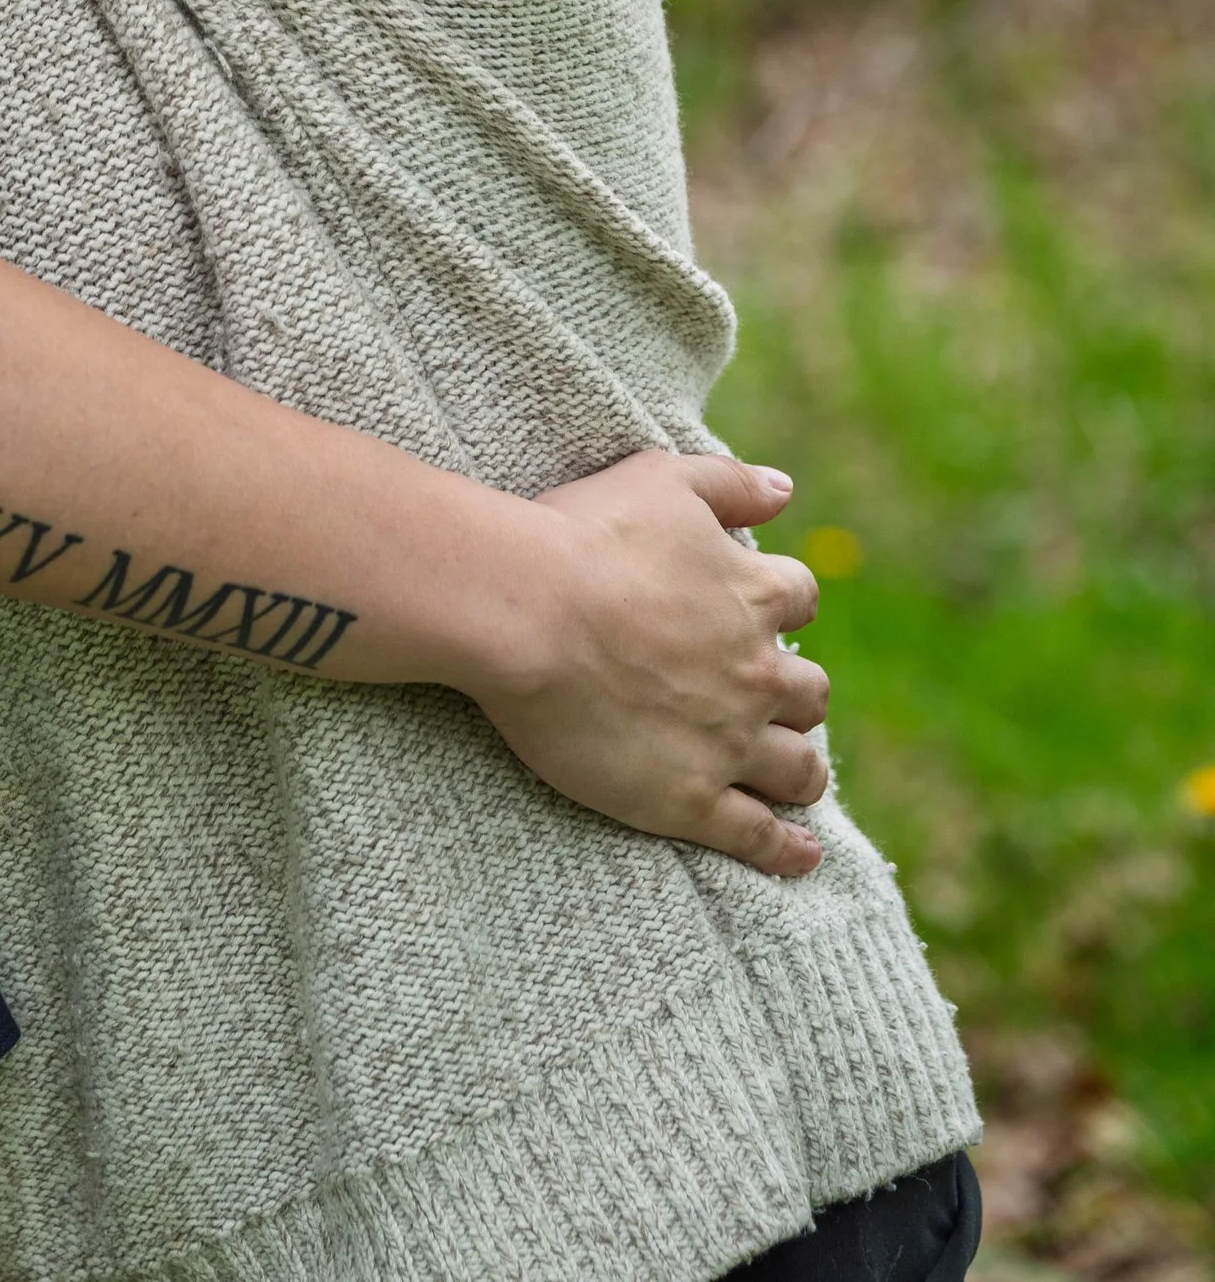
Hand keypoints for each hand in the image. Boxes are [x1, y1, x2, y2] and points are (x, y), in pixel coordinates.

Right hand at [474, 450, 828, 875]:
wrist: (528, 611)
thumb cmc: (585, 535)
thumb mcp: (664, 480)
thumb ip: (732, 483)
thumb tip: (787, 490)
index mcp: (753, 595)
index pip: (800, 599)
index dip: (782, 602)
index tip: (762, 611)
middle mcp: (756, 673)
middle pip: (810, 692)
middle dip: (795, 693)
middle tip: (765, 696)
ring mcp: (728, 742)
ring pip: (798, 770)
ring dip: (801, 770)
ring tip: (794, 777)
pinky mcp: (690, 800)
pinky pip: (758, 837)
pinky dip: (786, 851)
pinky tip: (801, 857)